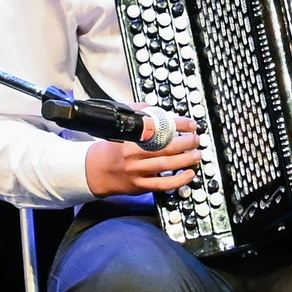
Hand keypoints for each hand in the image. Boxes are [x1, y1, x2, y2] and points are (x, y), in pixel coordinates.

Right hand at [84, 115, 201, 196]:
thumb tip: (150, 105)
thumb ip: (135, 114)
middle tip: (196, 139)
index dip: (178, 125)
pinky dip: (178, 180)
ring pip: (166, 165)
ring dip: (185, 159)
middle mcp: (134, 154)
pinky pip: (162, 184)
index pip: (158, 128)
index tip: (190, 124)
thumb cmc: (110, 149)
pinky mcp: (140, 185)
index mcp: (130, 137)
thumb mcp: (119, 128)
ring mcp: (137, 171)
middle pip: (165, 147)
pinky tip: (189, 174)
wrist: (95, 171)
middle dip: (186, 143)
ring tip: (197, 154)